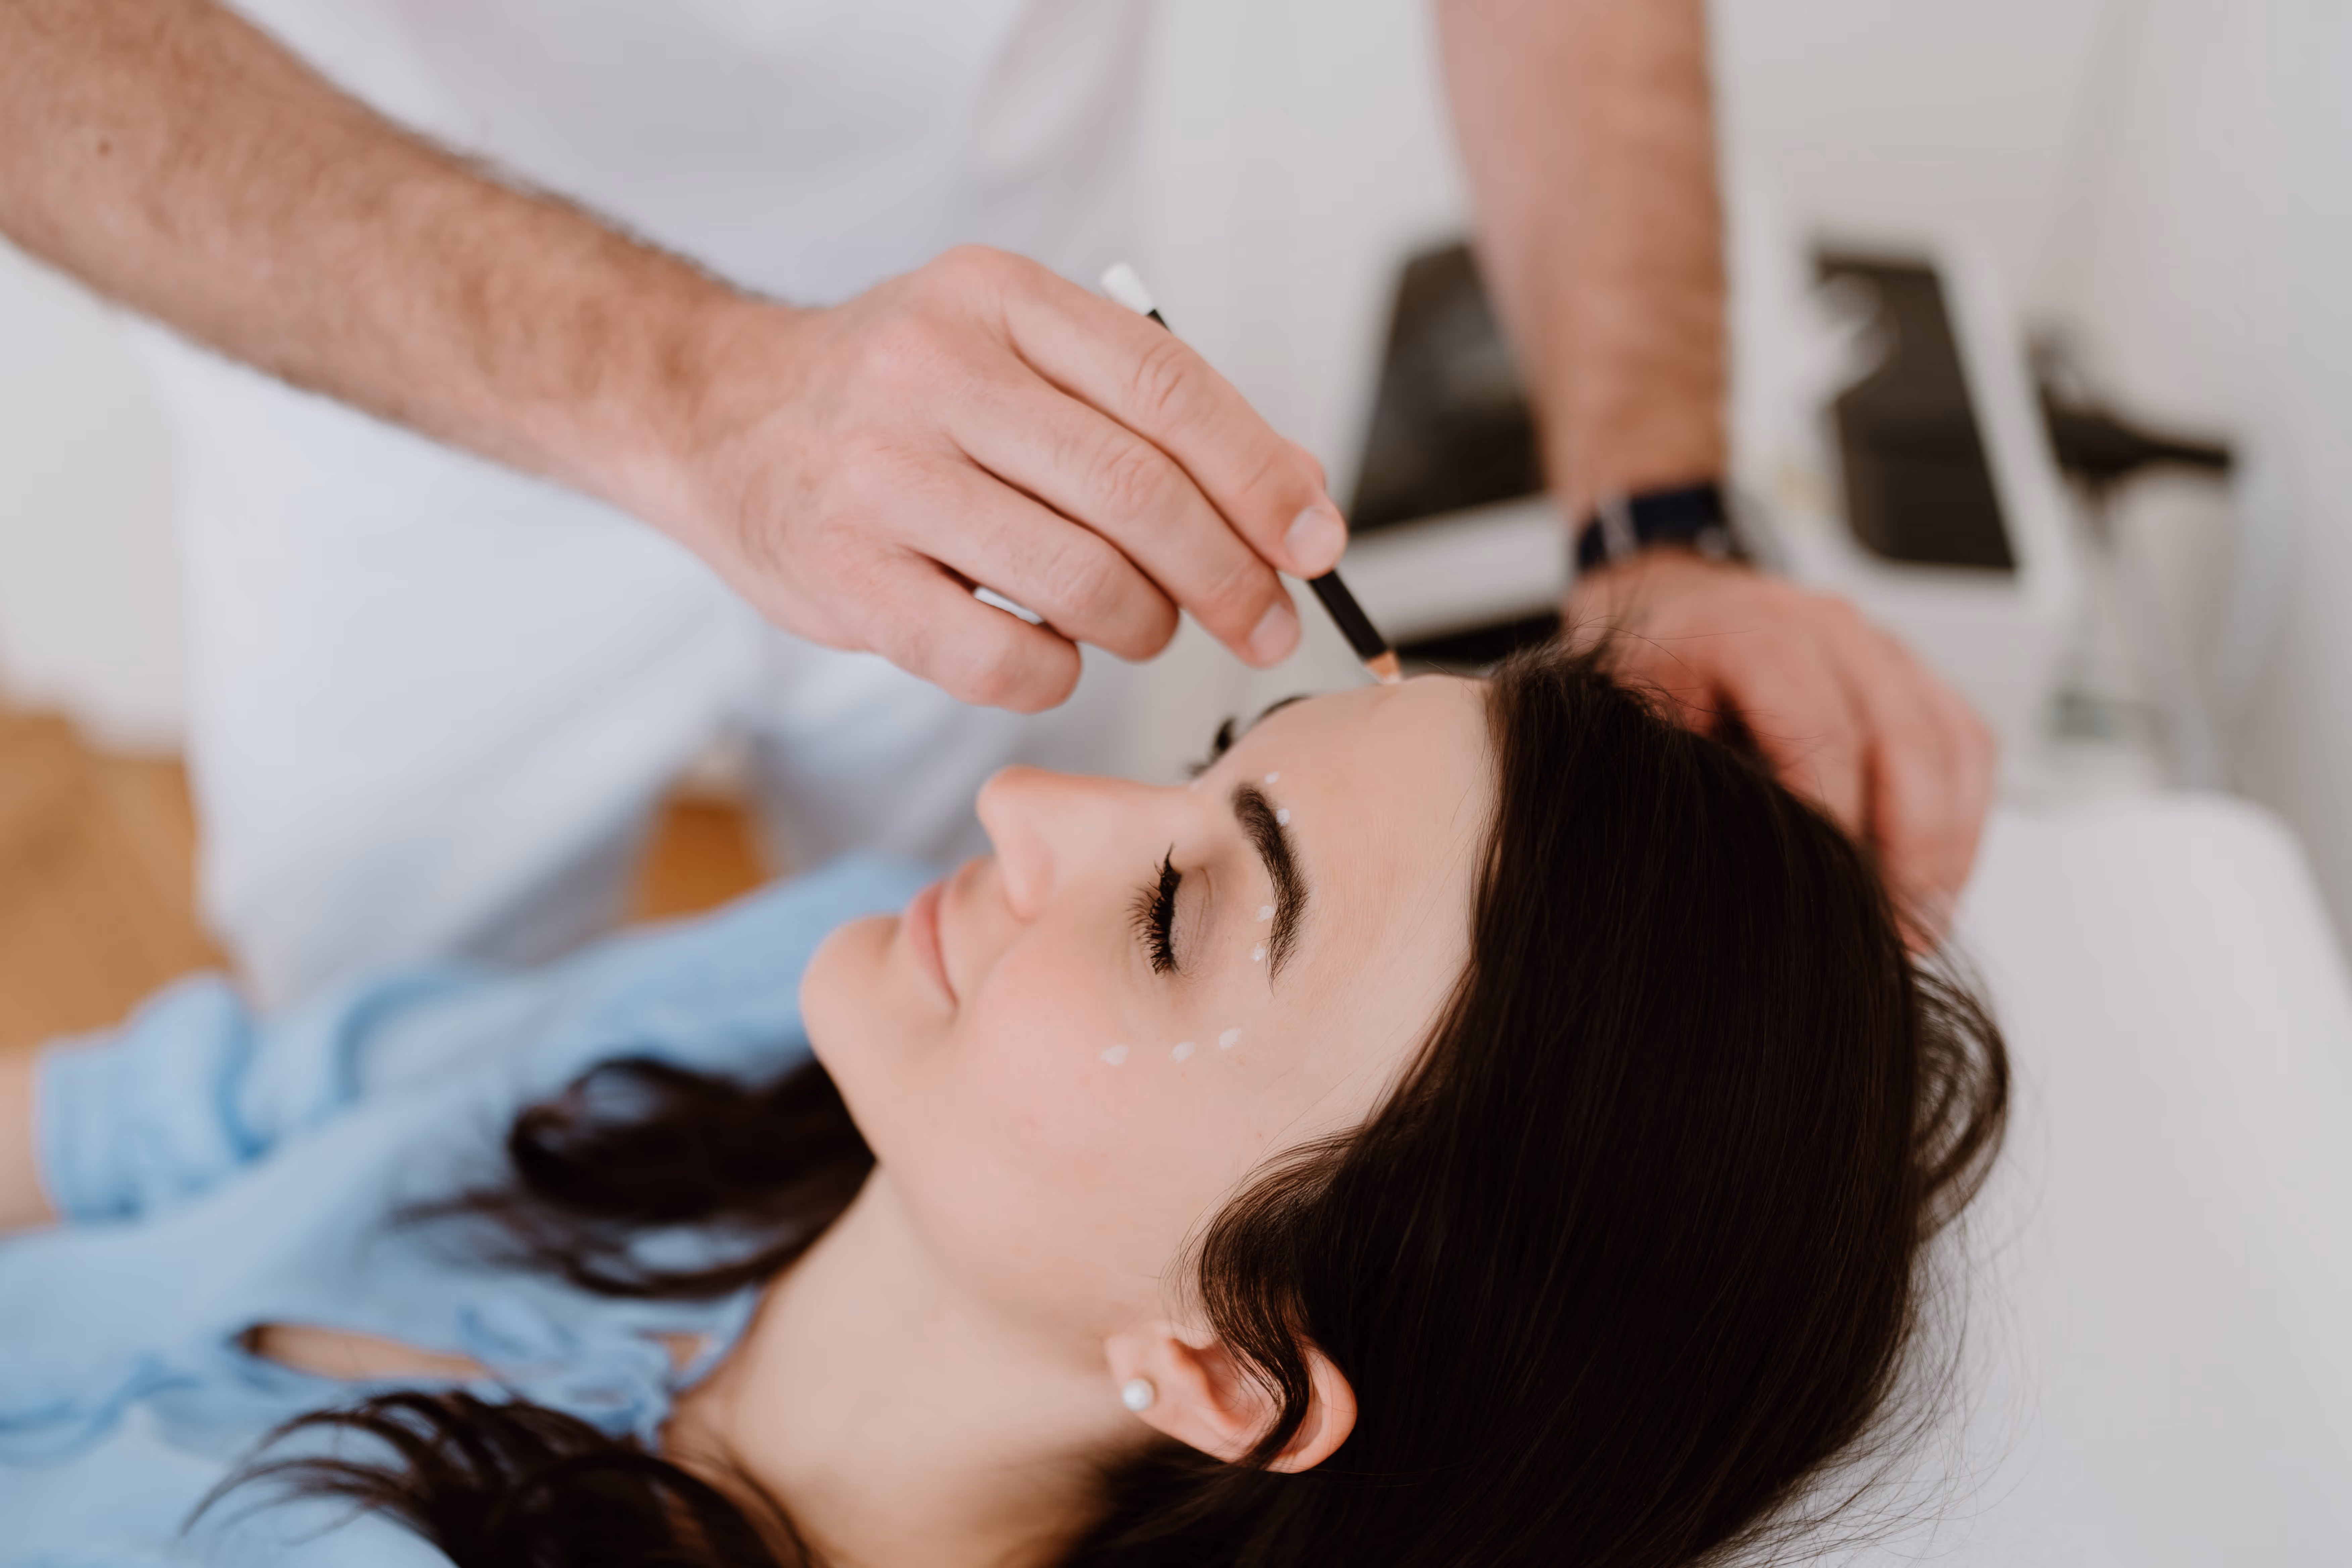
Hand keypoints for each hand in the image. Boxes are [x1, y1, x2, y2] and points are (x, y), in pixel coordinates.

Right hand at [640, 246, 1348, 711]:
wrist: (714, 414)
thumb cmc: (897, 397)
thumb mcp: (1013, 350)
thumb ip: (1145, 411)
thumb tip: (1298, 498)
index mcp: (996, 299)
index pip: (1169, 393)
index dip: (1262, 478)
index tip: (1318, 543)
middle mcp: (934, 374)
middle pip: (1137, 493)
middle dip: (1229, 575)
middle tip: (1263, 623)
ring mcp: (880, 479)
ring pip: (1081, 582)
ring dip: (1145, 625)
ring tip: (1144, 626)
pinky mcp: (845, 579)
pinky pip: (1001, 658)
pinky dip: (1056, 672)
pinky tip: (1052, 650)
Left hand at [1565, 549, 1996, 945]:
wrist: (1677, 608)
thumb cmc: (1655, 676)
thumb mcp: (1641, 722)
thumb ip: (1690, 778)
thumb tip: (1741, 870)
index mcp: (1754, 632)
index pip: (1821, 731)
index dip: (1836, 825)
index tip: (1837, 902)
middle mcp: (1832, 628)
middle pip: (1904, 741)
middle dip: (1906, 850)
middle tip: (1890, 934)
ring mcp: (1884, 647)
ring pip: (1953, 747)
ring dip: (1946, 846)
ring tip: (1919, 925)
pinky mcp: (1919, 676)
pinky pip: (1968, 746)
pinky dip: (1962, 819)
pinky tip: (1935, 883)